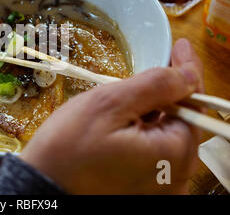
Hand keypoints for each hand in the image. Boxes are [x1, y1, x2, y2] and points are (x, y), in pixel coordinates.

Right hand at [20, 39, 204, 194]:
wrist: (43, 185)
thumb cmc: (69, 146)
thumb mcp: (109, 105)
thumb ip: (154, 86)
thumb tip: (187, 73)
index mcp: (173, 155)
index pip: (194, 104)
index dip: (188, 72)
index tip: (180, 47)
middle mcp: (176, 177)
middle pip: (183, 121)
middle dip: (170, 92)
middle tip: (156, 65)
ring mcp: (160, 187)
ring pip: (168, 136)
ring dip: (156, 111)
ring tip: (132, 95)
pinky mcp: (144, 190)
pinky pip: (156, 153)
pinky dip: (147, 130)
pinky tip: (128, 120)